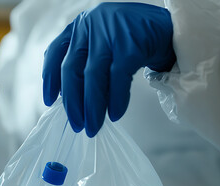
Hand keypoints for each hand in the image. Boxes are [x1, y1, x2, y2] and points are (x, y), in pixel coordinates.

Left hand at [43, 2, 175, 136]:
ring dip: (92, 106)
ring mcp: (109, 33)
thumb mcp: (103, 43)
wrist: (171, 30)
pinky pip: (117, 79)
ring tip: (93, 126)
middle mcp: (90, 25)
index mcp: (80, 26)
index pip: (55, 52)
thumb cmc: (133, 40)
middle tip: (76, 123)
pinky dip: (115, 100)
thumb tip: (69, 97)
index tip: (49, 101)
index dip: (49, 79)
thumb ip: (85, 60)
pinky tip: (114, 114)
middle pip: (71, 69)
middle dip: (72, 101)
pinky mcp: (130, 44)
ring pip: (92, 77)